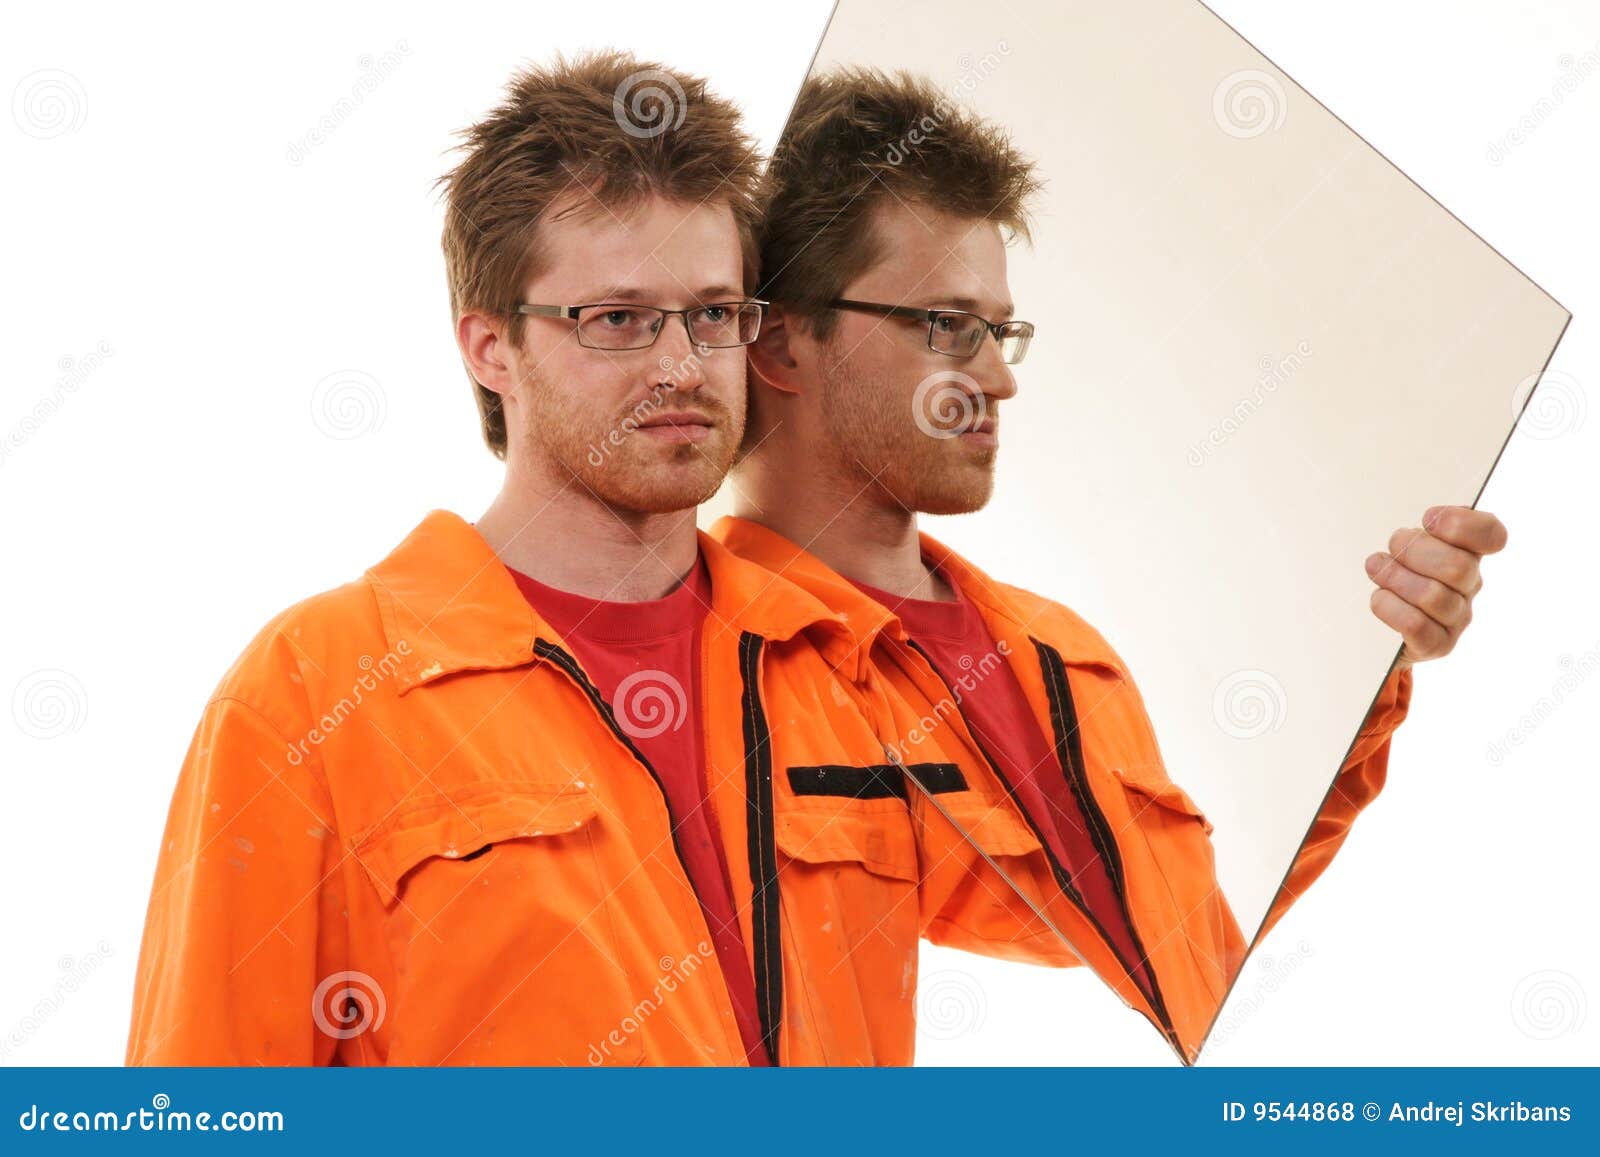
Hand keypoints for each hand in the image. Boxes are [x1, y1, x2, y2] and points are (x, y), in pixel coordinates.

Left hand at [1365, 505, 1506, 668]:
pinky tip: (1379, 598)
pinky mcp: (1437, 644)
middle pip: (1457, 566)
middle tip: (1392, 547)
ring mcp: (1456, 618)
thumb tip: (1432, 519)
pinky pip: (1416, 625)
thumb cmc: (1396, 577)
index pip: (1492, 535)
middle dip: (1414, 551)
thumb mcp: (1408, 544)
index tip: (1429, 519)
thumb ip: (1421, 531)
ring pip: (1432, 595)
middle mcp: (1469, 586)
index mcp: (1469, 553)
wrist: (1380, 627)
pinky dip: (1390, 607)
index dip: (1462, 524)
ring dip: (1395, 578)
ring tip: (1377, 569)